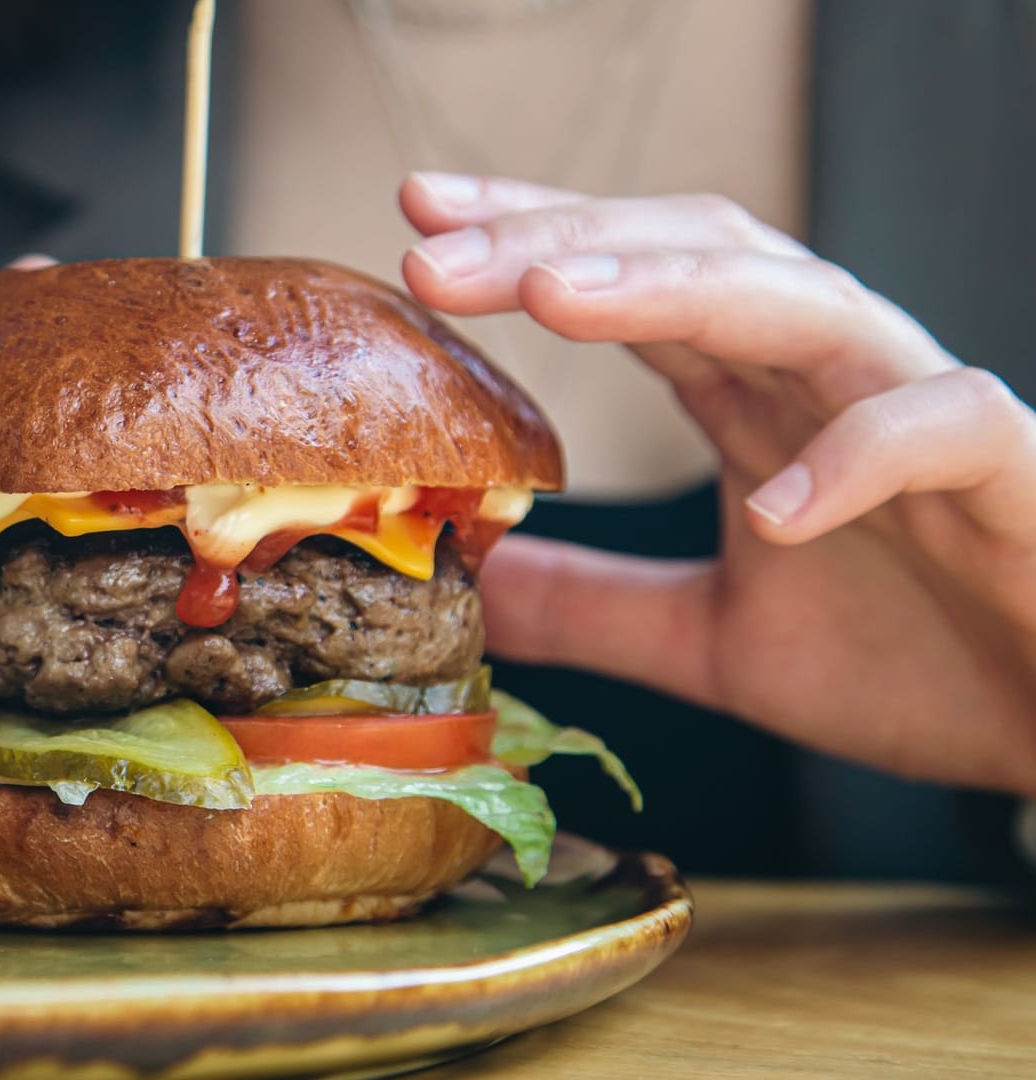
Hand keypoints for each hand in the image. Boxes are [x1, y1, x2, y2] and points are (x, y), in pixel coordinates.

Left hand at [399, 172, 1035, 796]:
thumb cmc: (910, 663)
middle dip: (559, 239)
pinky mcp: (1011, 471)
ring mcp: (918, 413)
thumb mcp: (710, 642)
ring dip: (673, 289)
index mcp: (754, 396)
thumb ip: (598, 603)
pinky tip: (776, 508)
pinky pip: (939, 427)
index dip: (527, 241)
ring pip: (803, 302)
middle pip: (691, 259)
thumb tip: (472, 587)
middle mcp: (827, 376)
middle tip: (433, 246)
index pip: (630, 283)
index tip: (415, 218)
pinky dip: (859, 452)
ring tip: (550, 296)